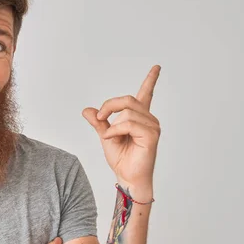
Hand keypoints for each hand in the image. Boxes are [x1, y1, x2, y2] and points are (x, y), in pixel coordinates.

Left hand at [82, 65, 161, 191]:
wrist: (126, 177)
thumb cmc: (121, 158)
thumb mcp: (106, 135)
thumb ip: (99, 122)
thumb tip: (87, 110)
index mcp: (139, 117)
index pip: (146, 94)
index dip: (151, 80)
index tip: (157, 67)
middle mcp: (149, 119)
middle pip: (127, 99)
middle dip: (109, 106)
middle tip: (99, 118)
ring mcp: (152, 126)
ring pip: (127, 111)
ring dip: (111, 123)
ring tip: (109, 136)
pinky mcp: (151, 135)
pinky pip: (129, 123)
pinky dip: (115, 130)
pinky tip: (112, 138)